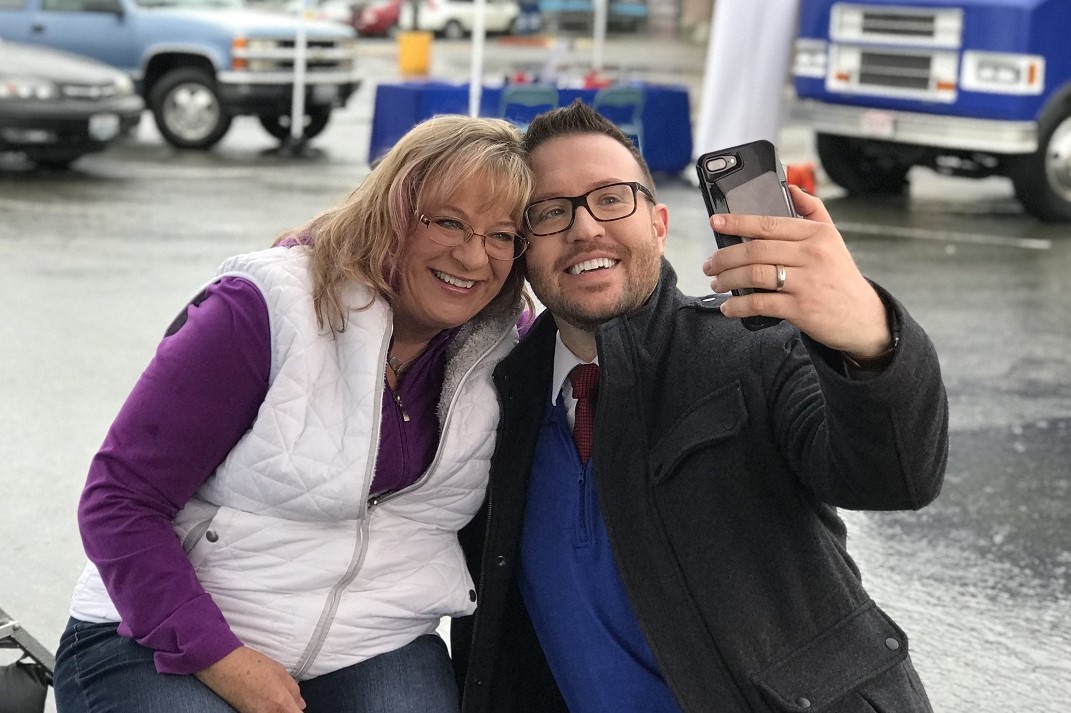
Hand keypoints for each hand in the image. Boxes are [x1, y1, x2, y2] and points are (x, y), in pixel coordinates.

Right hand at [195, 646, 305, 712]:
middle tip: (289, 702)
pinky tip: (264, 699)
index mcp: (281, 703)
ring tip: (273, 697)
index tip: (298, 707)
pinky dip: (267, 710)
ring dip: (278, 710)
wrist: (224, 665)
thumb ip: (293, 690)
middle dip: (289, 711)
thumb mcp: (280, 672)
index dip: (299, 711)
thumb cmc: (253, 664)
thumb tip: (301, 704)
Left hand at [702, 186, 891, 357]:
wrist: (863, 317)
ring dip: (728, 279)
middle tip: (710, 264)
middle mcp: (812, 255)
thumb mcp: (833, 239)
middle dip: (725, 257)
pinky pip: (760, 303)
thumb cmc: (841, 277)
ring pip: (754, 275)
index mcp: (816, 235)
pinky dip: (739, 305)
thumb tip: (792, 188)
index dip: (738, 222)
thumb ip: (813, 210)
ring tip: (717, 283)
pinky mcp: (801, 308)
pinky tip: (729, 307)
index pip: (769, 224)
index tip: (716, 223)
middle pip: (756, 250)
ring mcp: (806, 282)